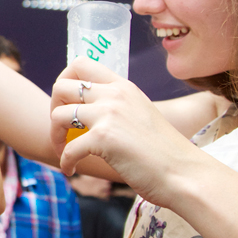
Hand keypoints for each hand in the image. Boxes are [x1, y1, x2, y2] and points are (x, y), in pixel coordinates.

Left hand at [49, 57, 195, 207]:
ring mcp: (108, 115)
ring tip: (64, 152)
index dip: (63, 81)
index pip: (80, 63)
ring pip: (58, 115)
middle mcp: (114, 95)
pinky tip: (72, 170)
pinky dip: (65, 162)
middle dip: (53, 108)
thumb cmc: (164, 152)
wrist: (185, 174)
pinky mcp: (104, 138)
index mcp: (123, 86)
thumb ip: (116, 108)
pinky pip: (68, 149)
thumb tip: (85, 113)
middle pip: (61, 86)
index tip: (66, 103)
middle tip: (62, 129)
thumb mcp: (139, 115)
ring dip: (55, 137)